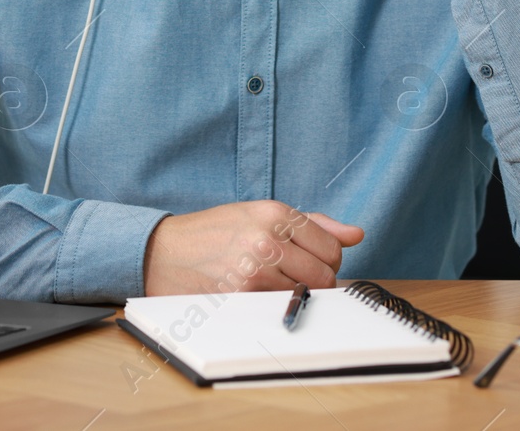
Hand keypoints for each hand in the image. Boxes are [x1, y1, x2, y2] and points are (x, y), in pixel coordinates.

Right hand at [142, 200, 364, 295]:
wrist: (164, 252)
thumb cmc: (214, 232)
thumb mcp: (260, 214)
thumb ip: (312, 224)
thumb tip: (355, 234)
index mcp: (276, 213)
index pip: (333, 246)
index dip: (327, 258)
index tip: (311, 261)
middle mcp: (269, 238)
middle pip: (326, 274)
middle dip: (316, 280)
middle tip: (292, 276)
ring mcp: (256, 269)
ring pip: (306, 295)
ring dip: (296, 294)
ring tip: (271, 283)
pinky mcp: (243, 295)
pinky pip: (281, 308)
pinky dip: (276, 306)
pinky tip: (257, 294)